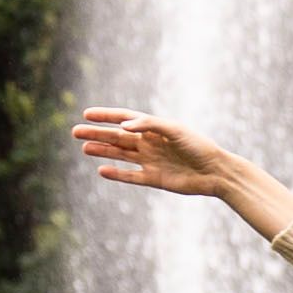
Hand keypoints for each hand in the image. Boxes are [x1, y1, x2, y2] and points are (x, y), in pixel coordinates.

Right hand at [73, 110, 244, 204]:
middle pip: (117, 137)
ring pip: (120, 155)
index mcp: (155, 128)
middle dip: (97, 134)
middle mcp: (150, 143)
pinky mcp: (155, 178)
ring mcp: (151, 161)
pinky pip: (131, 176)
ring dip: (102, 151)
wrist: (216, 173)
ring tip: (84, 147)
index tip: (87, 114)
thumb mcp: (175, 130)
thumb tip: (123, 126)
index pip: (125, 119)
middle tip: (75, 132)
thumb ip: (149, 125)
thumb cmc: (199, 146)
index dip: (106, 116)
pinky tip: (101, 170)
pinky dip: (117, 174)